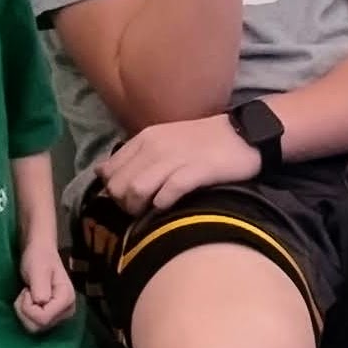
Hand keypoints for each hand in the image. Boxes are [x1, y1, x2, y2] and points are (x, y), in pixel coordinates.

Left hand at [13, 243, 76, 333]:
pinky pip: (34, 325)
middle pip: (39, 326)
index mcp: (67, 299)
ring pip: (35, 328)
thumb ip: (40, 287)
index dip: (28, 307)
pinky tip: (29, 301)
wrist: (40, 253)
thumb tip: (41, 302)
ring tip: (28, 295)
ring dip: (24, 312)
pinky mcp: (52, 317)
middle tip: (27, 292)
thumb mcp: (38, 270)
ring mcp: (60, 316)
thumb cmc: (38, 258)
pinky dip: (26, 315)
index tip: (28, 290)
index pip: (43, 319)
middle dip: (25, 310)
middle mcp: (67, 311)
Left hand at [95, 113, 260, 216]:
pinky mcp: (196, 171)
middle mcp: (155, 146)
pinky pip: (167, 192)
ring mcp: (175, 158)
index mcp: (145, 138)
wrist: (244, 134)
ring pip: (137, 189)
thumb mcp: (164, 142)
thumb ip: (137, 156)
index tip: (126, 200)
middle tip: (138, 211)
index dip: (112, 190)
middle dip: (123, 203)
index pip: (108, 170)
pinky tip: (168, 206)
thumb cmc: (203, 142)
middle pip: (119, 184)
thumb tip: (103, 173)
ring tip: (151, 213)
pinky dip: (162, 203)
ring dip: (139, 207)